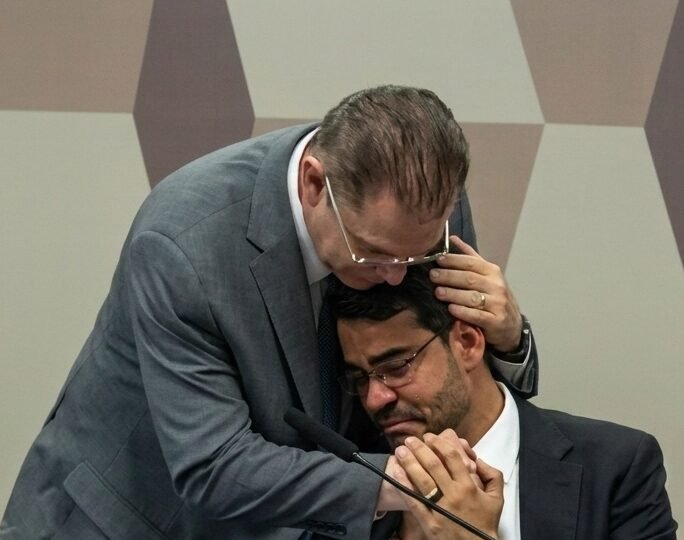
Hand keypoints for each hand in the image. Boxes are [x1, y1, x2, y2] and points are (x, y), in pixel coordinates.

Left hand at [392, 431, 502, 539]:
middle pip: (434, 465)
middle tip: (410, 439)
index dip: (439, 444)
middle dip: (420, 449)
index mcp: (469, 487)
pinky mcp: (429, 522)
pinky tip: (397, 473)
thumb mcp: (496, 499)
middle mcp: (454, 495)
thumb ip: (492, 475)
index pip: (452, 457)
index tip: (429, 437)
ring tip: (400, 451)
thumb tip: (480, 460)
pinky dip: (404, 486)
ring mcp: (440, 509)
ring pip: (422, 480)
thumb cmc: (485, 524)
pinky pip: (414, 501)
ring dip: (409, 462)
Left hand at [430, 235, 521, 351]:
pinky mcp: (496, 320)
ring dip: (453, 294)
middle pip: (469, 279)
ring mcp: (497, 303)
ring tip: (437, 292)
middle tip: (432, 275)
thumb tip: (452, 238)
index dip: (454, 260)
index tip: (437, 260)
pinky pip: (477, 315)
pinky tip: (451, 309)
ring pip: (472, 297)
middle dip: (449, 276)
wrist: (512, 324)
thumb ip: (470, 257)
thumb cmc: (493, 296)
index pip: (471, 263)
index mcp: (492, 271)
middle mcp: (496, 285)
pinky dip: (463, 312)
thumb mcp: (486, 275)